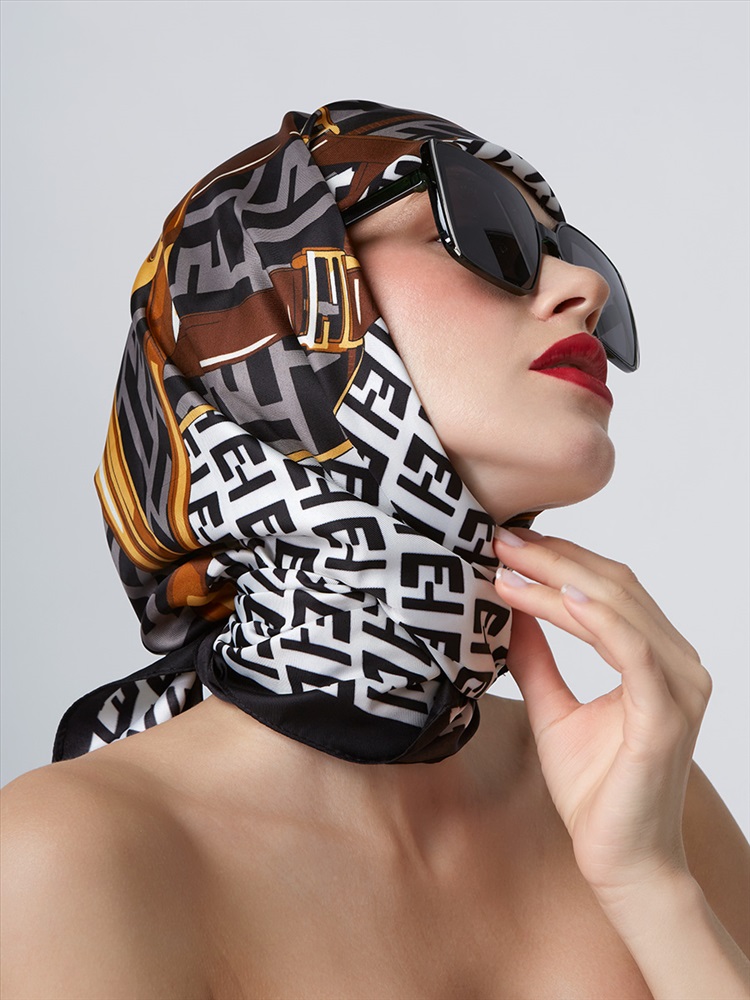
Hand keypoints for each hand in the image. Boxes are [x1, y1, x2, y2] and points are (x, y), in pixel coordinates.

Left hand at [493, 527, 712, 905]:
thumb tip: (510, 610)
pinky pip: (629, 647)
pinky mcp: (665, 713)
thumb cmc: (596, 791)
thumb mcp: (553, 708)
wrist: (620, 862)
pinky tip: (554, 593)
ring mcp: (678, 686)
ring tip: (509, 560)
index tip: (507, 543)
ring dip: (559, 577)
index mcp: (656, 659)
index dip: (560, 558)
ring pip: (618, 606)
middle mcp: (677, 664)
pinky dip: (592, 615)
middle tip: (501, 538)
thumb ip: (537, 658)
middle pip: (614, 585)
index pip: (609, 588)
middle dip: (554, 556)